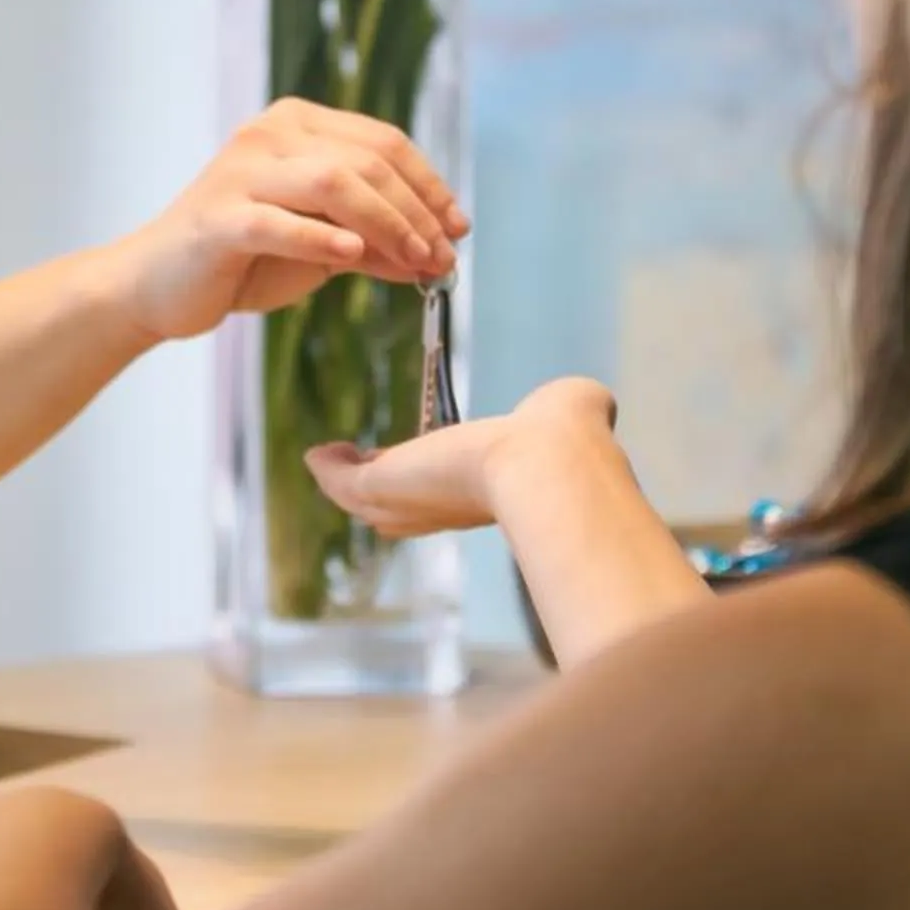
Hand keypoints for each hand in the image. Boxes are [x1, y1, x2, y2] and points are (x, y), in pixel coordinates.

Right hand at [108, 100, 467, 342]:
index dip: (429, 184)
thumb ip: (374, 243)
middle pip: (367, 161)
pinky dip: (322, 238)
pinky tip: (355, 255)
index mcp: (296, 126)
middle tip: (443, 255)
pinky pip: (279, 221)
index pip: (383, 143)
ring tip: (416, 260)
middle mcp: (269, 135)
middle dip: (417, 211)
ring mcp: (240, 172)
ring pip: (333, 182)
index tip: (458, 226)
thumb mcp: (321, 248)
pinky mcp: (218, 217)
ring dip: (387, 224)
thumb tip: (437, 254)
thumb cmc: (242, 260)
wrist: (158, 286)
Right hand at [305, 377, 619, 538]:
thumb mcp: (566, 412)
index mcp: (490, 491)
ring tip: (325, 458)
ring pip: (370, 500)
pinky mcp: (386, 487)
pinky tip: (316, 453)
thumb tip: (593, 400)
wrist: (548, 464)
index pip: (453, 493)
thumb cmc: (571, 438)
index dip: (433, 480)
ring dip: (345, 481)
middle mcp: (451, 506)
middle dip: (381, 491)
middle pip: (403, 508)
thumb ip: (576, 408)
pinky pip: (346, 483)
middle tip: (359, 466)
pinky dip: (329, 473)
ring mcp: (415, 502)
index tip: (421, 461)